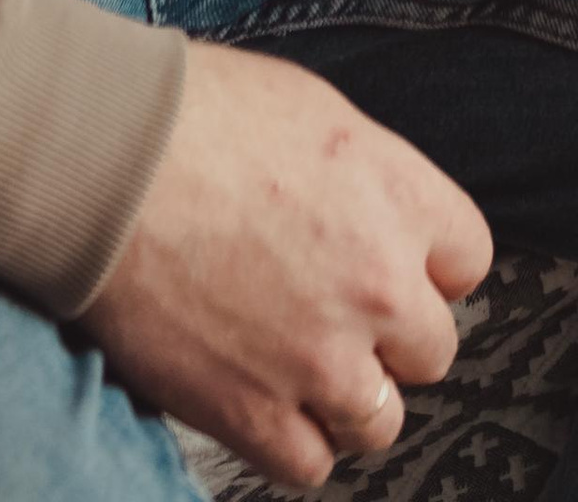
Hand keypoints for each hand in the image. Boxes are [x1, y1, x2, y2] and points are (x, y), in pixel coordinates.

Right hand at [79, 42, 491, 487]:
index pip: (469, 261)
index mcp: (399, 197)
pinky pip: (310, 465)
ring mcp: (320, 358)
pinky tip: (265, 401)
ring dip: (347, 396)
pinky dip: (294, 441)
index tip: (398, 266)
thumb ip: (369, 177)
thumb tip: (377, 214)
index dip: (430, 266)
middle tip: (339, 314)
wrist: (109, 163)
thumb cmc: (199, 116)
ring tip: (300, 363)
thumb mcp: (318, 113)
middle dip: (391, 336)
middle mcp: (378, 285)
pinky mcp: (253, 413)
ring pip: (379, 420)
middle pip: (432, 349)